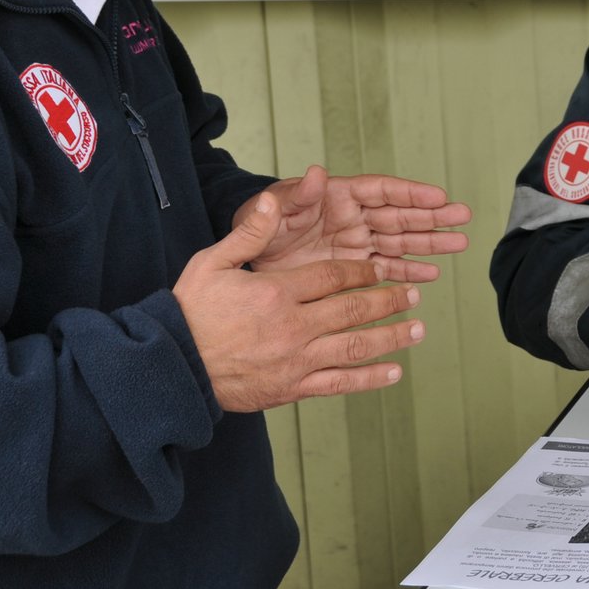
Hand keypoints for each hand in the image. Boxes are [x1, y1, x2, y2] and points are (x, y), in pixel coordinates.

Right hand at [176, 192, 425, 411]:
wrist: (170, 370)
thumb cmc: (189, 313)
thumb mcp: (212, 263)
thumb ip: (249, 233)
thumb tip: (271, 200)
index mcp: (276, 292)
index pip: (333, 276)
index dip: (362, 271)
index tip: (379, 268)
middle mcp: (293, 326)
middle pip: (352, 309)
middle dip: (387, 300)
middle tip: (411, 293)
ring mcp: (296, 360)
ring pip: (355, 346)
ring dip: (391, 336)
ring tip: (418, 328)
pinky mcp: (293, 388)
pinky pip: (340, 383)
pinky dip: (370, 378)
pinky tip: (394, 371)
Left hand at [233, 166, 470, 281]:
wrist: (247, 255)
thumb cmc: (259, 221)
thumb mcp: (273, 209)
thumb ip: (296, 195)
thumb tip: (315, 173)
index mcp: (339, 196)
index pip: (382, 191)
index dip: (411, 194)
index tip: (439, 197)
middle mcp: (355, 217)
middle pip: (401, 215)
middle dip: (433, 217)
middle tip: (464, 217)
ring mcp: (357, 243)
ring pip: (400, 241)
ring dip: (429, 244)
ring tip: (460, 244)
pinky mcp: (353, 268)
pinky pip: (386, 269)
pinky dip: (407, 273)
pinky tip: (431, 276)